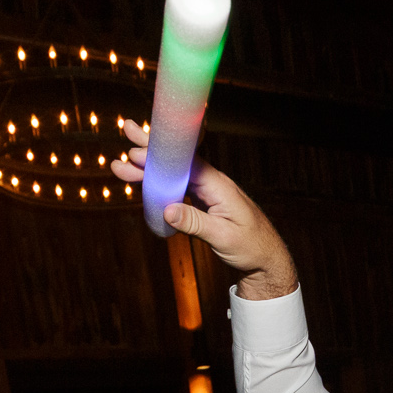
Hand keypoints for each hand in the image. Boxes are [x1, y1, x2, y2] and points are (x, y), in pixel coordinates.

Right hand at [111, 120, 296, 299]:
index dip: (161, 155)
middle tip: (127, 132)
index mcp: (219, 185)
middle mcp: (213, 183)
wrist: (268, 260)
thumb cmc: (252, 247)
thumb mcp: (223, 237)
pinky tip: (145, 182)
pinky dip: (161, 184)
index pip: (186, 162)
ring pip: (175, 174)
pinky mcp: (205, 202)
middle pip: (178, 161)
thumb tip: (167, 210)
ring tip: (124, 163)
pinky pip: (180, 187)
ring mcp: (209, 192)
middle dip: (151, 148)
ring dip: (150, 168)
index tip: (138, 150)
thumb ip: (195, 222)